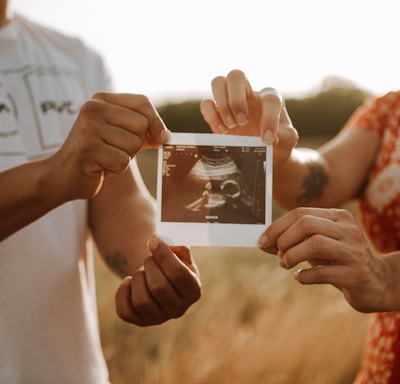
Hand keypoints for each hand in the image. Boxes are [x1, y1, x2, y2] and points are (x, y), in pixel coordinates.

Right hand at [50, 93, 169, 200]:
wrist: (62, 176)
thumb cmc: (97, 156)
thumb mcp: (120, 136)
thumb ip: (143, 131)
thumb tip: (166, 136)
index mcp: (101, 100)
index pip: (143, 103)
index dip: (157, 122)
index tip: (161, 138)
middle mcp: (93, 108)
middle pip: (142, 125)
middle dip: (136, 145)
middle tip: (114, 150)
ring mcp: (88, 127)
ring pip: (134, 144)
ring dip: (125, 158)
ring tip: (105, 158)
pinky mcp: (87, 148)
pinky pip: (123, 161)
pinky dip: (116, 169)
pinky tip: (100, 167)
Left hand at [115, 235, 200, 325]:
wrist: (158, 277)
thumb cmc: (170, 262)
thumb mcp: (179, 252)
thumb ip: (174, 243)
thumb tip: (155, 238)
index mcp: (193, 290)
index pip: (178, 275)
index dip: (163, 255)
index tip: (152, 241)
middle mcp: (179, 309)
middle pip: (159, 287)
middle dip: (150, 266)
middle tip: (149, 258)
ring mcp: (159, 318)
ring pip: (141, 301)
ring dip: (138, 278)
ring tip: (142, 271)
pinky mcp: (140, 322)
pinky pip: (125, 311)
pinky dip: (122, 293)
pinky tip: (129, 282)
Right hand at [200, 69, 297, 166]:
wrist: (263, 152)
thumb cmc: (277, 142)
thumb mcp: (287, 142)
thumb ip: (286, 138)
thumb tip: (272, 138)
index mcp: (270, 98)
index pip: (269, 99)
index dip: (269, 119)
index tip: (267, 140)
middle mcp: (249, 94)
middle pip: (236, 75)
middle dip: (236, 100)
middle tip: (242, 122)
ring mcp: (231, 101)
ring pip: (218, 82)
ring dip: (222, 105)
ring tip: (231, 126)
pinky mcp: (217, 113)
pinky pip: (206, 104)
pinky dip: (211, 116)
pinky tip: (222, 130)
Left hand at [258, 207, 387, 312]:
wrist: (377, 283)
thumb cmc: (338, 261)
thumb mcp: (316, 246)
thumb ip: (291, 242)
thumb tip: (263, 242)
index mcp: (338, 217)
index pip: (300, 213)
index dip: (276, 227)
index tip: (262, 241)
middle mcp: (348, 230)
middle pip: (307, 224)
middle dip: (284, 240)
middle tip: (279, 255)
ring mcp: (355, 251)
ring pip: (316, 243)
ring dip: (292, 255)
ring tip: (286, 264)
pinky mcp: (358, 274)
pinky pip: (324, 272)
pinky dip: (305, 275)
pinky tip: (300, 277)